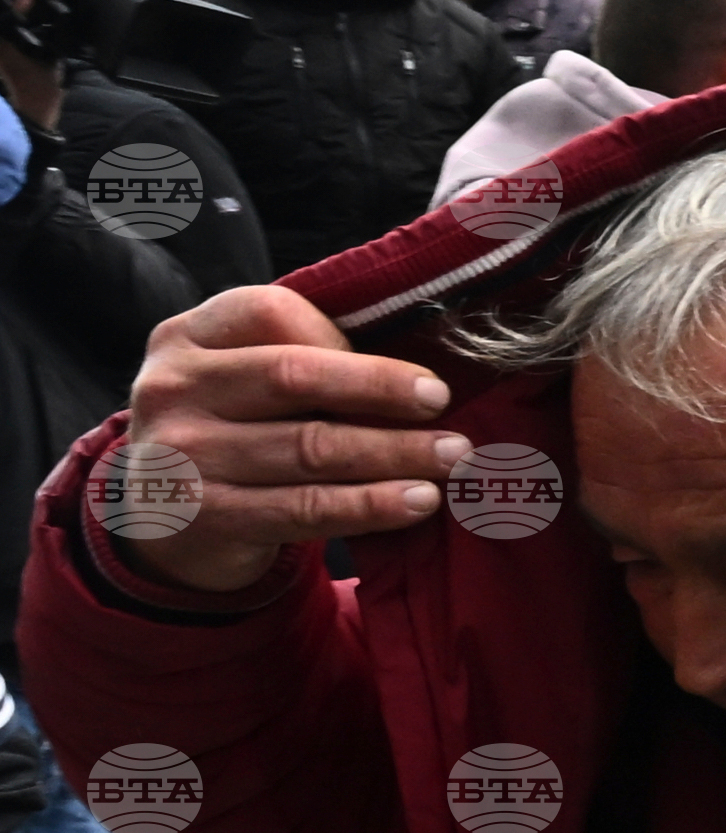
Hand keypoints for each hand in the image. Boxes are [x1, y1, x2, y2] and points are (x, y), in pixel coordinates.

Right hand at [114, 286, 464, 594]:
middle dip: (380, 389)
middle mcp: (173, 388)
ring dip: (394, 452)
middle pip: (293, 376)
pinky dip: (371, 504)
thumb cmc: (235, 430)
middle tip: (444, 403)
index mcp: (187, 336)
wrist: (166, 519)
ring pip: (309, 447)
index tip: (410, 367)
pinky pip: (304, 508)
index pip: (271, 313)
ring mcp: (181, 455)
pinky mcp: (204, 517)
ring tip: (452, 458)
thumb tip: (420, 376)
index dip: (347, 339)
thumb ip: (304, 358)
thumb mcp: (244, 378)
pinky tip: (419, 501)